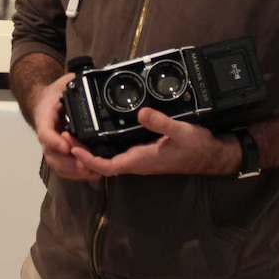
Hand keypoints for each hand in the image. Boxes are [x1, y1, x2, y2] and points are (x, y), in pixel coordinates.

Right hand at [32, 74, 101, 181]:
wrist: (45, 102)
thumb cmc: (56, 92)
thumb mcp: (64, 81)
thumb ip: (76, 78)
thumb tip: (93, 69)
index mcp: (45, 117)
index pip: (45, 132)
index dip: (54, 141)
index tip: (66, 145)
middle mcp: (47, 135)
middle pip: (51, 155)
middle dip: (69, 163)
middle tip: (86, 165)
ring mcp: (52, 146)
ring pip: (58, 165)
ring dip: (74, 171)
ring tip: (93, 173)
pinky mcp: (59, 153)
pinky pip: (63, 168)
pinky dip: (76, 174)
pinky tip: (92, 175)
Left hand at [70, 108, 240, 176]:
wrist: (211, 155)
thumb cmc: (196, 147)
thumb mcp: (180, 131)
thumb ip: (160, 122)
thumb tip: (141, 112)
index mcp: (141, 160)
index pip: (107, 166)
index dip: (88, 160)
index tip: (73, 149)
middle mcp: (137, 162)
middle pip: (103, 163)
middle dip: (83, 154)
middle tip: (67, 136)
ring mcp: (140, 158)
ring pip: (110, 158)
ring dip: (92, 150)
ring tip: (78, 134)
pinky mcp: (145, 153)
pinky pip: (119, 152)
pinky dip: (106, 146)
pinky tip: (102, 133)